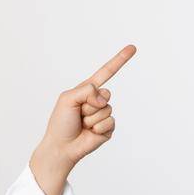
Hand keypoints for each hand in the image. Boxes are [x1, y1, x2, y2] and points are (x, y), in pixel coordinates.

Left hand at [38, 44, 136, 166]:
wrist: (62, 146)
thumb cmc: (60, 122)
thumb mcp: (67, 99)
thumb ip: (86, 91)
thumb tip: (104, 98)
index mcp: (86, 90)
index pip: (106, 72)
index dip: (120, 60)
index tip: (132, 48)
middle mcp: (97, 100)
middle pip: (106, 93)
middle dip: (90, 104)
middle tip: (78, 114)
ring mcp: (104, 114)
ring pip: (106, 109)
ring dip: (91, 118)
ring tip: (82, 124)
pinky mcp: (109, 128)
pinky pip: (110, 122)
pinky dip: (98, 128)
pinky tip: (90, 132)